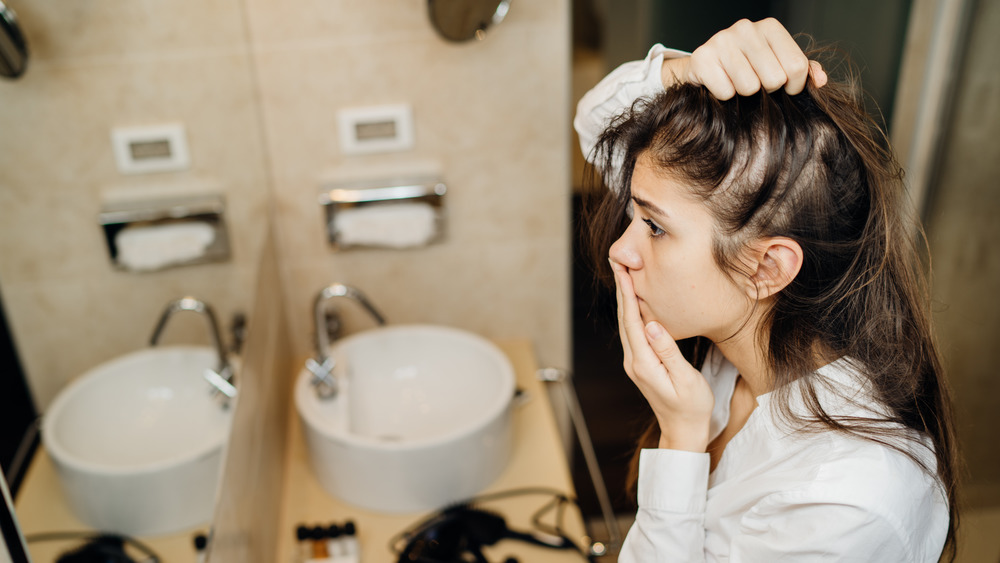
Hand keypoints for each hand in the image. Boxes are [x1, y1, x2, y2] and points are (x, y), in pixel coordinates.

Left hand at [611, 260, 714, 451]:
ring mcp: (635, 364)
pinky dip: (631, 314)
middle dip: (621, 290)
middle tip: (619, 263)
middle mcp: (634, 362)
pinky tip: (635, 303)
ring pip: (627, 325)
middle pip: (624, 319)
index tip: (623, 271)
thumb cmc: (691, 408)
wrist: (684, 432)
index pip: (633, 321)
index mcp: (643, 363)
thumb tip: (653, 325)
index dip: (627, 295)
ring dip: (624, 300)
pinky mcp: (641, 365)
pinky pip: (633, 334)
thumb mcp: (685, 380)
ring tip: (624, 276)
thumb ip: (668, 352)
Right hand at [662, 18, 828, 99]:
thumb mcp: (779, 64)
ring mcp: (722, 41)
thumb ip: (804, 71)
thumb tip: (820, 81)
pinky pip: (726, 92)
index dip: (794, 87)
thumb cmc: (748, 67)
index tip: (785, 88)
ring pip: (749, 87)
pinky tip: (721, 83)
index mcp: (770, 27)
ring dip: (744, 94)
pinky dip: (724, 96)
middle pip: (774, 79)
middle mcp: (746, 28)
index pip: (797, 66)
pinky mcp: (702, 58)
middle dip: (767, 90)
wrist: (706, 67)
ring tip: (738, 83)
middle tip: (756, 83)